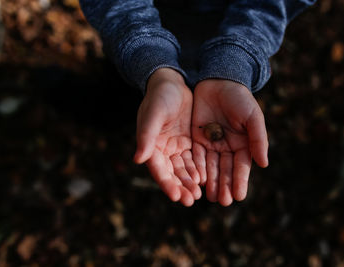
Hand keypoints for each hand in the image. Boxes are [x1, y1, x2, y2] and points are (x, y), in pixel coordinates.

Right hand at [133, 68, 200, 205]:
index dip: (167, 183)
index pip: (159, 169)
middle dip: (181, 187)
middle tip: (191, 200)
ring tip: (199, 194)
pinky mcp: (187, 141)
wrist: (172, 82)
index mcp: (150, 145)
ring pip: (183, 169)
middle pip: (172, 173)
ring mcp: (175, 146)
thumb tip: (138, 159)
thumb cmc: (160, 96)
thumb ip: (147, 136)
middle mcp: (162, 149)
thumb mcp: (154, 114)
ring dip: (190, 182)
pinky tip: (205, 178)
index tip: (176, 196)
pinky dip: (198, 169)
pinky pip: (193, 159)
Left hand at [192, 79, 268, 205]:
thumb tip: (264, 164)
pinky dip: (198, 168)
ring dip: (211, 182)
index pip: (242, 166)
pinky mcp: (198, 139)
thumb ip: (258, 138)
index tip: (239, 196)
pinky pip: (197, 156)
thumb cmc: (239, 98)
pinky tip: (197, 180)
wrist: (218, 80)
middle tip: (222, 202)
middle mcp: (228, 147)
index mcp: (244, 144)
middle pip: (226, 170)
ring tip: (210, 197)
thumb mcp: (252, 116)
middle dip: (224, 186)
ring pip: (211, 167)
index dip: (240, 181)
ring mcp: (212, 144)